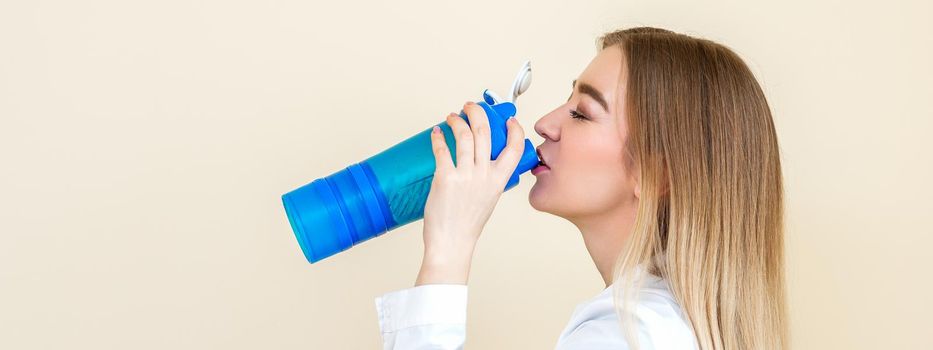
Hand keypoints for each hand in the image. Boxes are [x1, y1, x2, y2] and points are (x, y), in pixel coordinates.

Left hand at [415, 101, 525, 285]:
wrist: (452, 242)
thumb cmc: (467, 225)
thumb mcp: (488, 199)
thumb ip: (489, 179)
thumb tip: (481, 163)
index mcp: (499, 180)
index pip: (515, 148)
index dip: (514, 130)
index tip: (508, 120)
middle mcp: (484, 175)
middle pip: (485, 132)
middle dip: (477, 113)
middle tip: (470, 107)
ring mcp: (465, 175)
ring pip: (464, 136)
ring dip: (457, 121)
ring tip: (452, 117)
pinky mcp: (445, 177)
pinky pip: (443, 149)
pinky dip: (439, 137)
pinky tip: (437, 133)